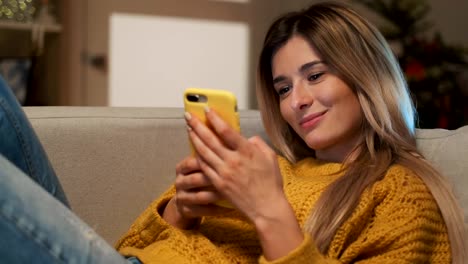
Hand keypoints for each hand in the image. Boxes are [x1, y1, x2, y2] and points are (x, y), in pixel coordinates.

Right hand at [162, 156, 230, 228]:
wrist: (187, 201)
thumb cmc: (201, 178)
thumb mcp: (201, 166)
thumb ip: (211, 155)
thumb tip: (228, 141)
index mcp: (182, 168)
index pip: (193, 162)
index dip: (208, 161)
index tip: (226, 160)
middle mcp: (179, 182)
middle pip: (196, 179)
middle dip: (214, 179)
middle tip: (232, 179)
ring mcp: (181, 197)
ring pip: (199, 196)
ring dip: (216, 195)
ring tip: (230, 194)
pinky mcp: (186, 210)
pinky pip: (202, 211)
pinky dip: (216, 209)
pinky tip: (229, 208)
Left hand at [185, 108, 285, 222]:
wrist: (266, 207)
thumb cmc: (271, 183)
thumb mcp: (270, 157)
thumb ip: (258, 143)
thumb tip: (247, 138)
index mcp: (247, 151)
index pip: (226, 130)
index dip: (214, 118)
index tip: (207, 110)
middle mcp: (233, 160)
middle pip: (210, 139)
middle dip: (197, 125)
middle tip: (189, 116)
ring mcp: (224, 173)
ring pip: (204, 152)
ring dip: (194, 139)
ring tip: (188, 129)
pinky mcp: (218, 183)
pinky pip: (204, 167)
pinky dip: (198, 156)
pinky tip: (194, 149)